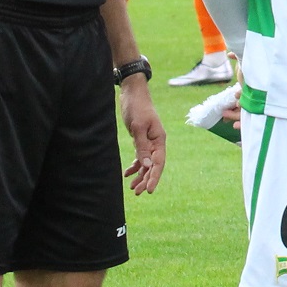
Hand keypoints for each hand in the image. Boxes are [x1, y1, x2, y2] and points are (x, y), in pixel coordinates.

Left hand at [120, 76, 166, 193]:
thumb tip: (148, 166)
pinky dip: (135, 166)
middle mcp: (156, 142)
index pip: (159, 163)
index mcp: (160, 139)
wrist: (132, 93)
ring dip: (140, 176)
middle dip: (146, 180)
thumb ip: (143, 147)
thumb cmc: (137, 107)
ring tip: (132, 189)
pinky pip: (140, 157)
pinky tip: (127, 174)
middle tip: (137, 193)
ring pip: (146, 164)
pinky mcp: (141, 139)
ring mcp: (149, 141)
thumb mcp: (138, 127)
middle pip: (153, 166)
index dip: (154, 178)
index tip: (148, 190)